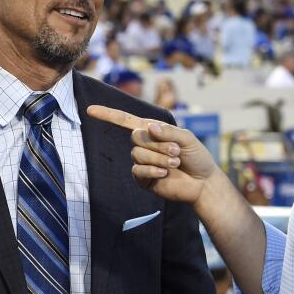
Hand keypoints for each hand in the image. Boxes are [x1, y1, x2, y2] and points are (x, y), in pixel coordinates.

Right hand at [85, 106, 219, 207]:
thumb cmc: (197, 157)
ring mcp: (142, 162)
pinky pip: (138, 171)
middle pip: (136, 137)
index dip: (108, 115)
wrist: (203, 183)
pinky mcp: (143, 179)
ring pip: (138, 155)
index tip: (90, 110)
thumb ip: (169, 131)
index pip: (125, 121)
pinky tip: (165, 174)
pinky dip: (152, 171)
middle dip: (158, 144)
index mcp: (152, 130)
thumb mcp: (187, 138)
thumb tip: (148, 127)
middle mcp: (144, 145)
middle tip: (176, 152)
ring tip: (175, 164)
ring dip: (159, 159)